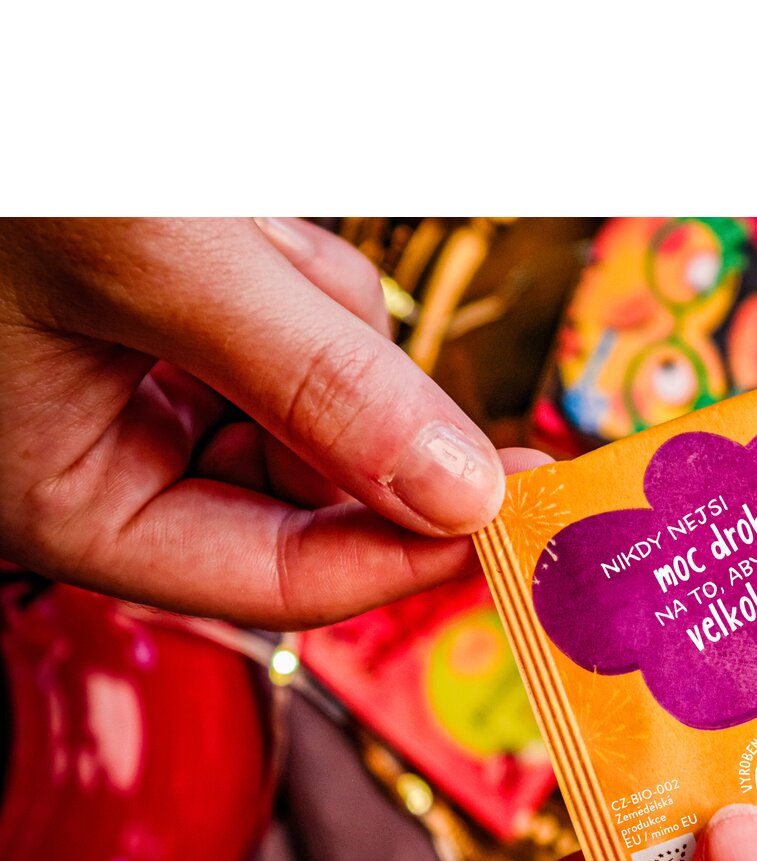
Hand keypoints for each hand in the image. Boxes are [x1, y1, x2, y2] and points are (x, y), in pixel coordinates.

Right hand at [0, 218, 543, 626]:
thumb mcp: (153, 263)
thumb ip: (317, 385)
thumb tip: (460, 497)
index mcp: (79, 506)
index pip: (284, 581)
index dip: (407, 553)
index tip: (512, 505)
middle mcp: (116, 464)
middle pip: (314, 485)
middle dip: (350, 392)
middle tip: (338, 309)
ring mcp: (147, 391)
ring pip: (316, 397)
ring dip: (316, 314)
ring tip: (228, 226)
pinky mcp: (177, 327)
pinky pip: (292, 330)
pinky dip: (293, 275)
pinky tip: (231, 218)